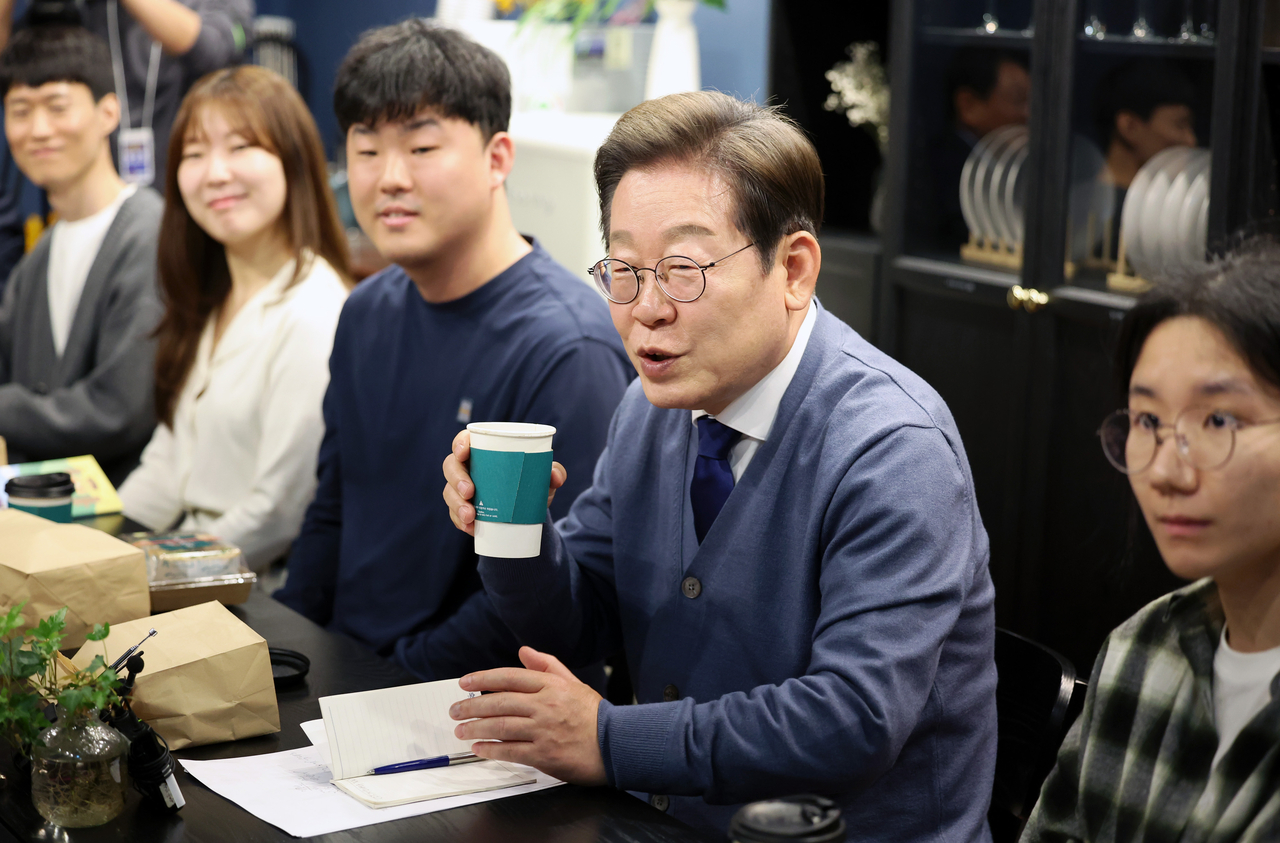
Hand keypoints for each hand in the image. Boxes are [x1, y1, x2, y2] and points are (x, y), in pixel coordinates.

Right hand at [442, 430, 567, 535]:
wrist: (528, 513)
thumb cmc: (530, 483)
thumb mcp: (543, 478)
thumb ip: (554, 472)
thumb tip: (555, 476)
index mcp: (483, 451)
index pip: (464, 441)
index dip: (459, 444)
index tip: (464, 453)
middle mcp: (468, 468)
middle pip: (451, 467)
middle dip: (456, 479)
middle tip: (469, 492)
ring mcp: (462, 490)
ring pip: (449, 492)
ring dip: (456, 504)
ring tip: (470, 516)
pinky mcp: (462, 510)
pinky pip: (455, 515)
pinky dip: (460, 522)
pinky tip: (470, 528)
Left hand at [450, 646, 606, 785]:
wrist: (616, 745)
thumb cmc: (594, 716)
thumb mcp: (573, 683)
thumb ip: (548, 666)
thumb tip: (524, 651)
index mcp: (552, 686)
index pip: (510, 677)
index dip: (483, 679)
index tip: (464, 682)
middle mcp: (545, 705)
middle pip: (499, 702)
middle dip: (472, 706)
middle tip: (455, 710)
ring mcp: (544, 730)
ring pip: (501, 726)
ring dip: (476, 728)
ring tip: (461, 730)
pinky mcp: (544, 755)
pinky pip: (511, 751)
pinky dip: (491, 749)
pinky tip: (479, 748)